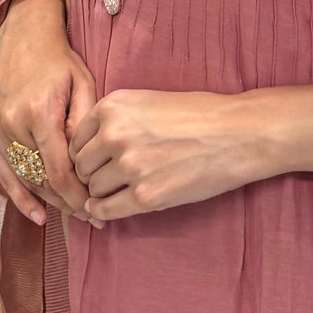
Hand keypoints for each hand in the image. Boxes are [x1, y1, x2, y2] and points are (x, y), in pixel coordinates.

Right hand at [0, 0, 103, 229]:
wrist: (24, 37)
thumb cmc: (59, 60)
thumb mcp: (83, 84)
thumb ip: (85, 123)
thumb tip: (88, 161)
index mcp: (39, 112)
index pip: (58, 169)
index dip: (76, 195)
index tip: (94, 209)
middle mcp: (11, 124)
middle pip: (40, 179)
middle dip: (67, 201)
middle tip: (91, 216)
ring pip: (22, 178)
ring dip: (47, 200)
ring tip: (71, 215)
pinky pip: (2, 173)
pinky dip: (18, 194)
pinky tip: (36, 213)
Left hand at [68, 89, 258, 221]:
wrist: (236, 133)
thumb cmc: (198, 114)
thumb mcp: (149, 101)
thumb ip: (117, 119)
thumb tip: (90, 147)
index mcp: (114, 106)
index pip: (77, 137)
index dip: (85, 151)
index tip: (96, 159)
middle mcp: (115, 134)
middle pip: (81, 165)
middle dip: (91, 173)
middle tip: (107, 176)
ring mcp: (129, 166)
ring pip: (93, 188)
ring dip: (101, 191)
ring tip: (118, 188)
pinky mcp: (145, 196)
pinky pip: (106, 209)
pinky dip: (103, 211)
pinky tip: (110, 206)